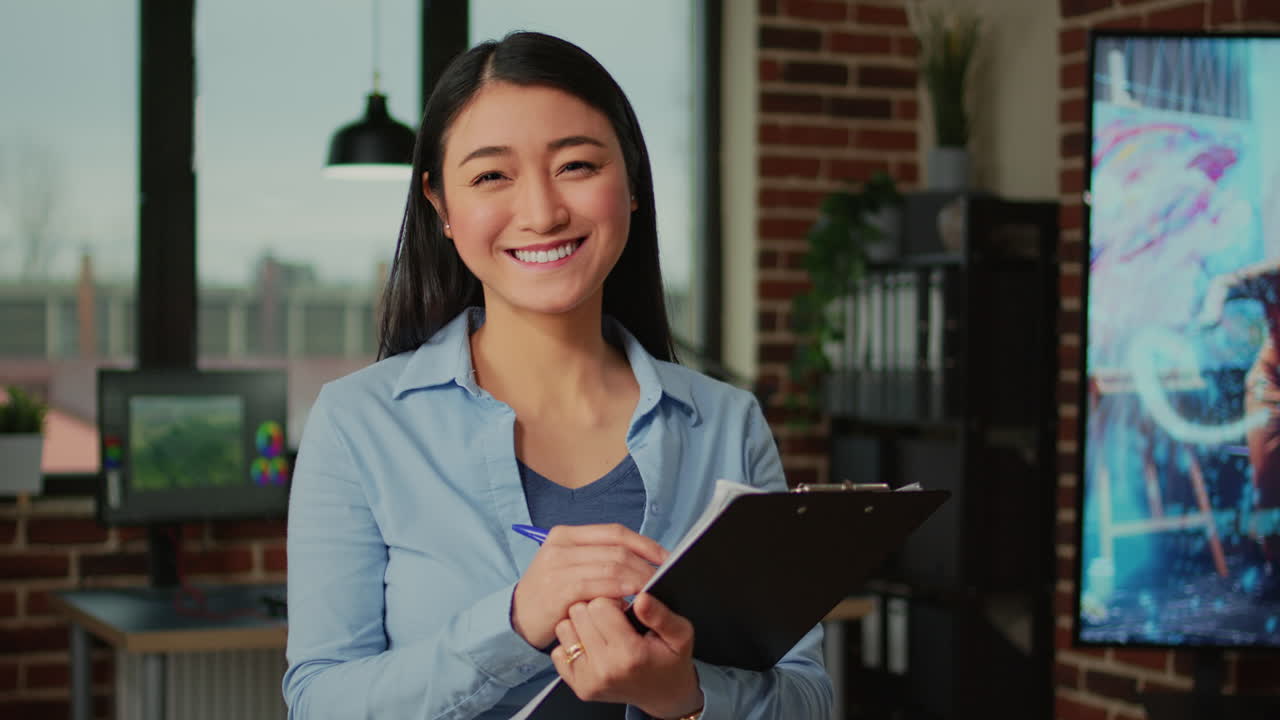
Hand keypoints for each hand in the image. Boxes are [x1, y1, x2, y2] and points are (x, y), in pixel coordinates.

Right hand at [512, 524, 667, 649]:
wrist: (517, 619)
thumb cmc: (552, 595)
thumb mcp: (572, 568)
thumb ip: (601, 560)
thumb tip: (645, 560)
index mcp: (566, 535)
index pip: (616, 532)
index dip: (646, 544)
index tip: (667, 558)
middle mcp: (560, 546)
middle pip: (617, 550)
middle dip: (647, 566)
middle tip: (666, 580)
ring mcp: (557, 567)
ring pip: (612, 568)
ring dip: (638, 581)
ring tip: (654, 592)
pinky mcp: (558, 590)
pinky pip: (599, 588)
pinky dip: (620, 593)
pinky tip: (631, 603)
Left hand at [549, 593, 703, 718]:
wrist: (663, 694)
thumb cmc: (670, 659)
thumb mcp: (681, 634)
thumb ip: (661, 615)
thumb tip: (641, 597)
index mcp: (630, 654)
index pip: (599, 605)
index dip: (612, 600)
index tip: (623, 609)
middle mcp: (605, 670)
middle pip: (579, 613)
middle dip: (595, 609)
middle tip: (613, 620)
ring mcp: (588, 681)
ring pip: (564, 628)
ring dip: (581, 624)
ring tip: (602, 631)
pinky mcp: (578, 687)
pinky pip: (558, 650)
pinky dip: (572, 644)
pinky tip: (592, 646)